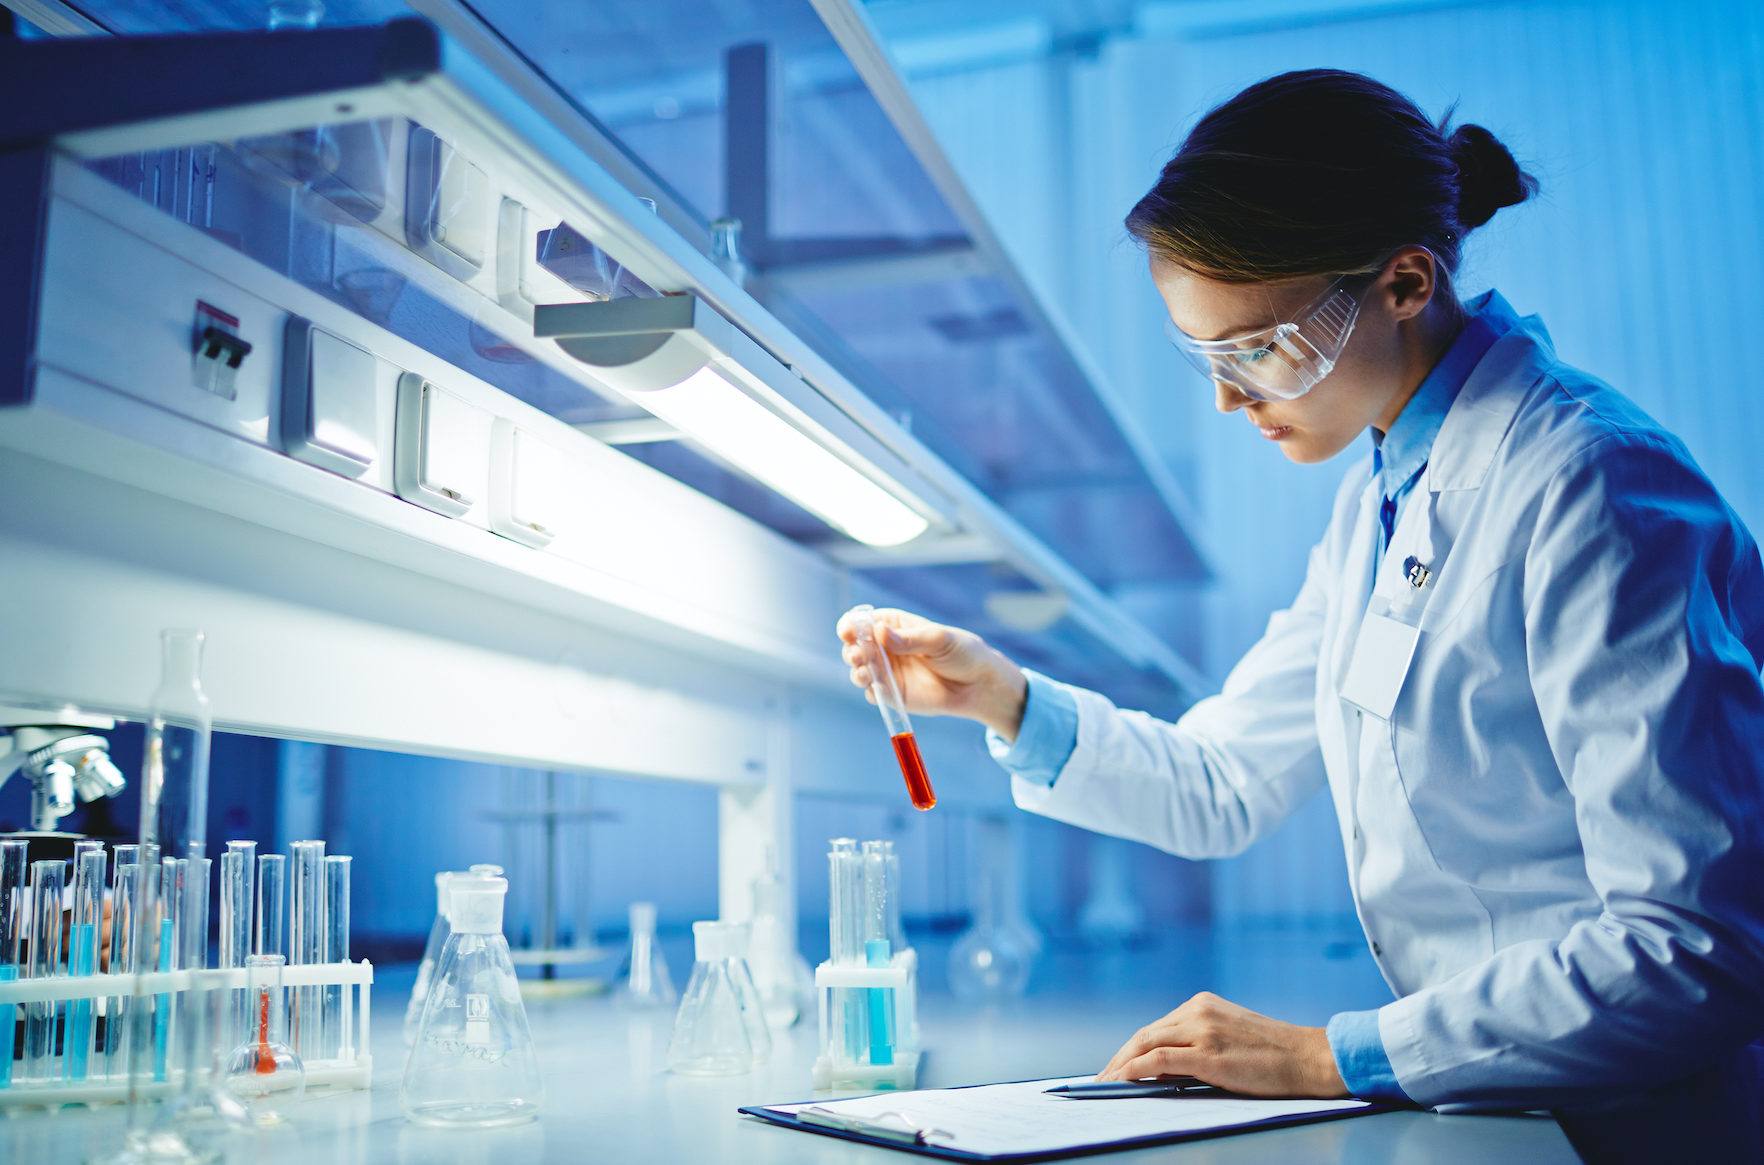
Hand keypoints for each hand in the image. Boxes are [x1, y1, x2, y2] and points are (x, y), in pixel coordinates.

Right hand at [836, 607, 1028, 740]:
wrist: (979, 685)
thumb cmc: (962, 653)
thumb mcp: (938, 639)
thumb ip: (909, 639)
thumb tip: (879, 631)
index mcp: (895, 626)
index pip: (864, 622)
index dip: (852, 625)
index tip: (849, 631)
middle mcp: (886, 648)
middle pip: (856, 646)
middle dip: (852, 649)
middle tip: (858, 655)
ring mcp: (889, 672)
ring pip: (860, 670)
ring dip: (856, 670)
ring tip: (863, 671)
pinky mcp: (894, 694)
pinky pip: (874, 693)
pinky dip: (870, 690)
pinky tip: (876, 687)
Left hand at [1096, 992, 1349, 1098]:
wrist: (1310, 1057)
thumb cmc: (1274, 1055)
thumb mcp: (1230, 1038)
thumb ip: (1198, 1044)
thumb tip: (1161, 1069)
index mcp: (1202, 1004)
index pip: (1156, 1027)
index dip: (1132, 1048)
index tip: (1117, 1065)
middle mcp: (1198, 1011)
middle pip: (1144, 1034)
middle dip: (1120, 1057)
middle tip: (1103, 1077)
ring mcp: (1202, 1030)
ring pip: (1146, 1044)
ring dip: (1121, 1065)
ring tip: (1106, 1083)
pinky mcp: (1208, 1053)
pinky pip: (1158, 1060)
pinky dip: (1135, 1069)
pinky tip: (1124, 1080)